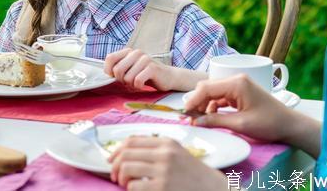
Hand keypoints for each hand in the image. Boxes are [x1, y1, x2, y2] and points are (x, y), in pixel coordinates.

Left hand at [104, 48, 174, 90]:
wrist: (168, 77)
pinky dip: (138, 86)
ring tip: (138, 83)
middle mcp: (136, 52)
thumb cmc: (146, 75)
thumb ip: (119, 68)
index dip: (108, 70)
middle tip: (129, 82)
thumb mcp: (131, 69)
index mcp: (129, 51)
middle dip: (121, 80)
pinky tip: (143, 85)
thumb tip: (105, 75)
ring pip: (127, 78)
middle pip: (117, 70)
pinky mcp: (152, 68)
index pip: (110, 58)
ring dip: (131, 85)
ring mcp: (145, 59)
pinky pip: (137, 81)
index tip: (114, 77)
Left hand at [109, 136, 226, 190]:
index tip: (112, 159)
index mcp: (167, 142)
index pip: (132, 140)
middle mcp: (164, 153)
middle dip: (115, 166)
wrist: (214, 189)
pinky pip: (134, 186)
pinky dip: (131, 190)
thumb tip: (127, 152)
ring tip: (125, 184)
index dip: (117, 150)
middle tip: (115, 176)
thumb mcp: (177, 153)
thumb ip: (156, 149)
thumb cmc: (193, 174)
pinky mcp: (161, 187)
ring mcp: (163, 170)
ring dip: (121, 178)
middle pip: (126, 153)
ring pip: (127, 168)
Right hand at [186, 74, 294, 142]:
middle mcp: (236, 80)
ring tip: (200, 120)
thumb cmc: (269, 123)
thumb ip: (216, 121)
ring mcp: (238, 85)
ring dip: (204, 105)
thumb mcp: (240, 124)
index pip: (206, 88)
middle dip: (197, 102)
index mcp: (237, 83)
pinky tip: (211, 116)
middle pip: (207, 87)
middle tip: (190, 119)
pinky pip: (220, 96)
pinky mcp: (240, 92)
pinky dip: (213, 106)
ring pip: (212, 92)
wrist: (289, 125)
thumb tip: (195, 121)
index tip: (184, 114)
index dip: (192, 100)